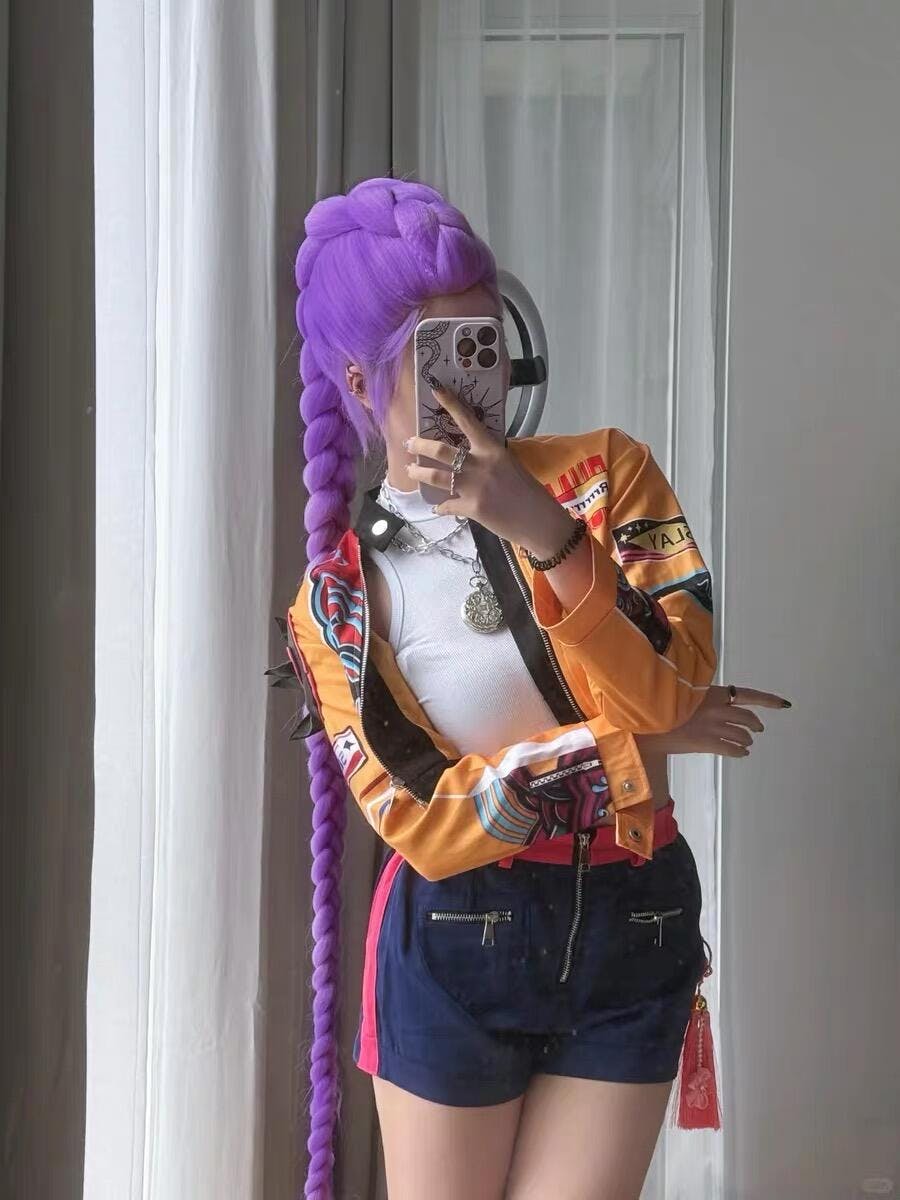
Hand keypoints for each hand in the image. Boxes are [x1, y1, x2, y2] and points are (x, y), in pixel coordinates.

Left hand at [404, 384, 571, 550]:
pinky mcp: (470, 508)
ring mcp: (473, 487)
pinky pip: (447, 505)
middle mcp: (480, 464)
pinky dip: (440, 507)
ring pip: (436, 477)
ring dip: (418, 473)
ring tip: (410, 471)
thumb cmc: (530, 492)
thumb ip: (489, 458)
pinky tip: (437, 508)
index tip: (435, 389)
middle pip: (440, 450)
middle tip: (409, 444)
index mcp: (493, 449)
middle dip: (419, 446)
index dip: (450, 404)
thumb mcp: (510, 465)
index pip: (468, 421)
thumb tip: (471, 457)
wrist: (539, 521)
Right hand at [635, 685, 791, 756]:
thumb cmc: (665, 708)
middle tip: (757, 730)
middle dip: (755, 725)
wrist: (648, 724)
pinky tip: (741, 753)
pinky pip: (732, 749)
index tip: (785, 705)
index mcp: (713, 693)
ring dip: (746, 739)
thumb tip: (723, 706)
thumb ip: (707, 700)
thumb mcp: (688, 695)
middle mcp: (717, 708)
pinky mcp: (706, 742)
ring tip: (745, 742)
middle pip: (748, 718)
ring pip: (742, 735)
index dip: (769, 700)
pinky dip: (740, 752)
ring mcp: (713, 726)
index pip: (748, 694)